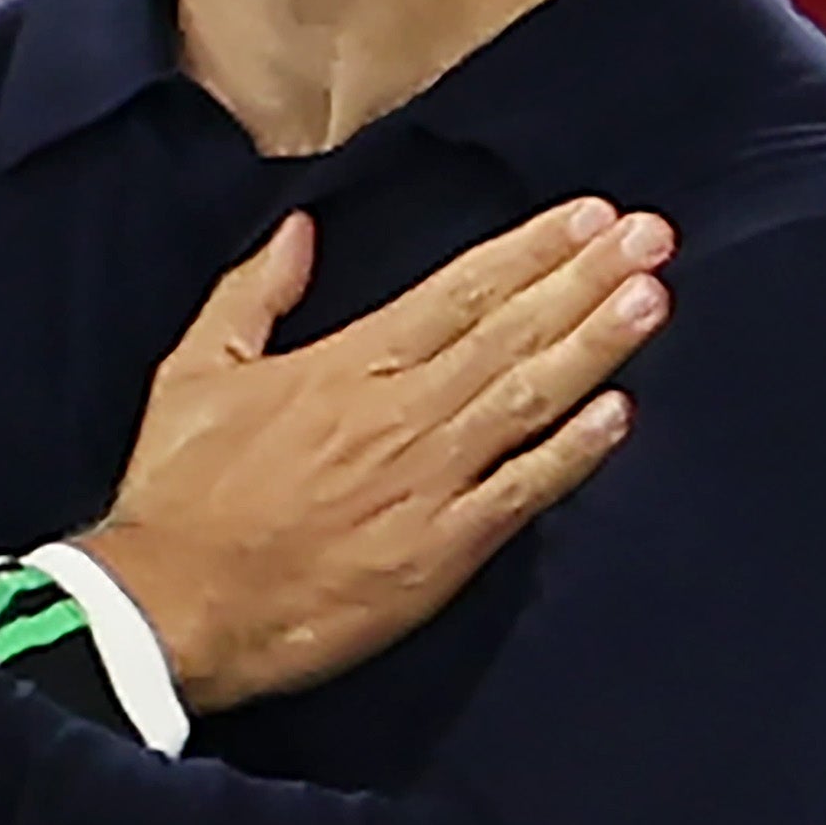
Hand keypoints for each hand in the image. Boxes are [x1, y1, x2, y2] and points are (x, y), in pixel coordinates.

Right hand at [77, 200, 667, 712]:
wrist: (173, 610)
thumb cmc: (180, 492)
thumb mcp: (195, 371)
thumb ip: (253, 294)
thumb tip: (301, 229)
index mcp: (343, 364)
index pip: (459, 292)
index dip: (531, 251)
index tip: (590, 214)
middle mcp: (398, 413)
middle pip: (510, 333)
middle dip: (585, 279)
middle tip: (652, 237)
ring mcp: (427, 483)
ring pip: (529, 399)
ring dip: (595, 346)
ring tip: (652, 299)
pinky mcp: (441, 552)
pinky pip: (522, 492)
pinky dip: (573, 453)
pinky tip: (621, 415)